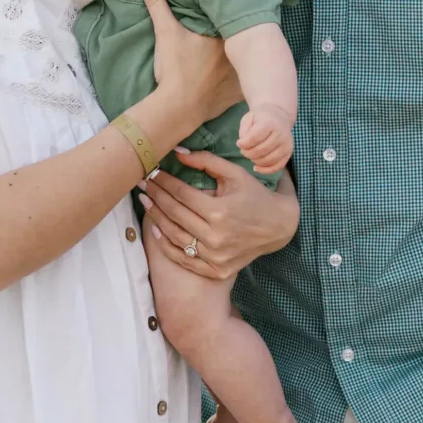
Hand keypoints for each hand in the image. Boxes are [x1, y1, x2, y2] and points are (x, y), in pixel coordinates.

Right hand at [132, 0, 239, 131]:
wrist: (177, 108)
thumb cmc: (173, 68)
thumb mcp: (165, 31)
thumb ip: (155, 0)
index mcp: (225, 34)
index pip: (234, 19)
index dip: (232, 15)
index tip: (229, 9)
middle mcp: (239, 53)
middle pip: (244, 39)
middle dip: (242, 35)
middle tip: (231, 33)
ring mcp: (242, 75)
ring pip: (250, 60)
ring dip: (248, 57)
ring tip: (246, 52)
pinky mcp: (240, 94)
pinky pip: (249, 84)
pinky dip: (246, 80)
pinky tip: (245, 77)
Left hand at [139, 151, 298, 281]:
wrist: (280, 227)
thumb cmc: (256, 195)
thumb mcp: (235, 174)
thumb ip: (206, 161)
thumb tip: (177, 152)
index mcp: (220, 211)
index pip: (182, 194)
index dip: (164, 181)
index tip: (152, 172)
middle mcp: (215, 237)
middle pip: (175, 214)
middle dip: (156, 196)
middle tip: (142, 184)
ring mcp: (215, 257)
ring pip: (175, 237)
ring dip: (156, 218)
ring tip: (145, 202)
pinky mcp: (216, 269)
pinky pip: (184, 259)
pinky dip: (167, 245)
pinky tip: (157, 229)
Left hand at [236, 101, 294, 173]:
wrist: (279, 116)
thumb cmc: (261, 118)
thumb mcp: (249, 117)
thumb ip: (244, 130)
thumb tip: (243, 145)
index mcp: (270, 123)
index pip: (254, 138)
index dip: (243, 144)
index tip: (239, 143)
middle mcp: (281, 134)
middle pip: (261, 151)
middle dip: (248, 153)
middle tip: (243, 150)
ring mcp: (286, 145)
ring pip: (268, 160)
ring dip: (255, 161)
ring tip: (250, 155)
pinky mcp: (288, 153)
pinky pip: (276, 167)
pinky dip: (265, 170)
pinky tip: (256, 167)